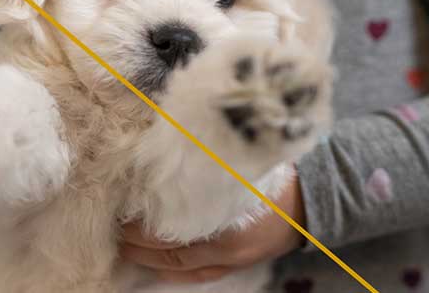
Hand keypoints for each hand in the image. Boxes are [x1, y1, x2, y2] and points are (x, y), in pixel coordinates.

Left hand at [119, 166, 307, 283]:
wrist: (314, 193)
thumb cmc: (273, 171)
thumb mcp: (236, 162)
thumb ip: (201, 165)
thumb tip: (161, 153)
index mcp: (224, 220)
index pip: (169, 229)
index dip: (141, 223)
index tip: (119, 208)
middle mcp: (226, 246)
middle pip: (171, 250)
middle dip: (138, 241)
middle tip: (113, 226)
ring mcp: (233, 258)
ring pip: (181, 266)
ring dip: (150, 257)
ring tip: (124, 245)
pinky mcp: (238, 262)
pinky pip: (198, 274)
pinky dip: (173, 270)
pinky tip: (154, 264)